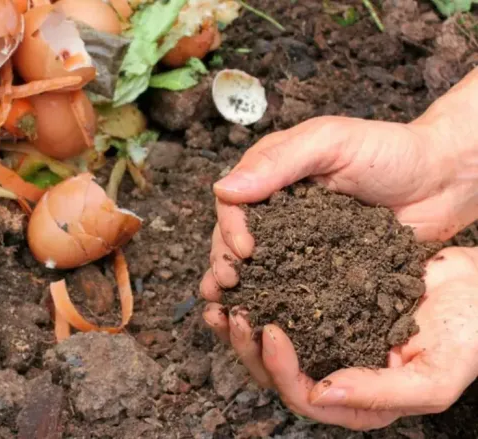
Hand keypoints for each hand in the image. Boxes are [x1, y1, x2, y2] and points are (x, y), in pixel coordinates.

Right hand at [201, 113, 477, 305]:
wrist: (444, 181)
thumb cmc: (390, 151)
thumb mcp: (331, 143)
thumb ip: (279, 162)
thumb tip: (223, 189)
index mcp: (271, 175)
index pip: (233, 203)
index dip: (229, 227)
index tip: (244, 250)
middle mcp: (278, 210)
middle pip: (235, 238)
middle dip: (225, 262)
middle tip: (229, 285)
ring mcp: (298, 241)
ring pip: (257, 266)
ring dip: (241, 288)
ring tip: (232, 310)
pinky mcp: (321, 268)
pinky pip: (292, 285)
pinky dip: (274, 302)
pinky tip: (264, 320)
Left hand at [202, 247, 477, 429]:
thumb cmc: (468, 335)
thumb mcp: (435, 376)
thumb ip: (381, 393)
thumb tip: (321, 393)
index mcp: (357, 400)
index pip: (304, 397)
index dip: (280, 369)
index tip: (269, 330)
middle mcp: (335, 372)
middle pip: (275, 372)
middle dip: (246, 346)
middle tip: (232, 312)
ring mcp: (326, 337)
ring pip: (269, 341)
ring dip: (241, 323)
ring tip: (221, 297)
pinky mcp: (321, 304)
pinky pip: (281, 302)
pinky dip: (259, 291)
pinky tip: (244, 273)